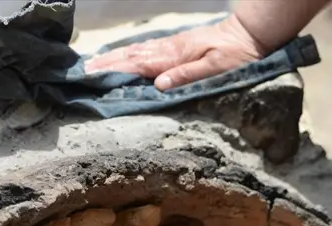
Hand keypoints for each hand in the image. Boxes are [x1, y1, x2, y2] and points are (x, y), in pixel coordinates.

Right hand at [85, 13, 267, 90]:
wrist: (248, 35)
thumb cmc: (237, 55)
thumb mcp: (217, 69)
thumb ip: (188, 76)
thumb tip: (160, 85)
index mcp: (174, 57)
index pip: (138, 65)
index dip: (115, 71)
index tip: (93, 76)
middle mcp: (168, 50)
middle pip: (130, 56)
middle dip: (106, 64)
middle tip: (82, 72)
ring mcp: (170, 46)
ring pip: (135, 51)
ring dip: (112, 57)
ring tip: (92, 64)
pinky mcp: (175, 45)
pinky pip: (145, 48)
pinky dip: (128, 52)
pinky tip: (120, 55)